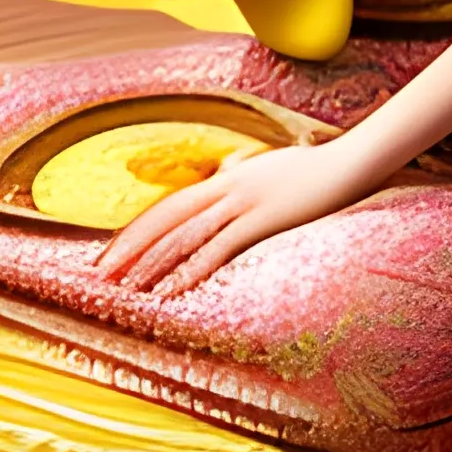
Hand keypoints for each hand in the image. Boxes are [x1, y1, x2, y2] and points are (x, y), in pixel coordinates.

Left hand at [92, 140, 380, 297]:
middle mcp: (225, 187)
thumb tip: (225, 176)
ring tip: (126, 289)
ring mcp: (242, 202)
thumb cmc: (313, 169)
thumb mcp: (268, 171)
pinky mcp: (263, 219)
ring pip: (184, 235)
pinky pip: (217, 248)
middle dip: (130, 247)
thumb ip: (242, 176)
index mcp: (224, 178)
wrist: (351, 161)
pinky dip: (190, 270)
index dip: (137, 230)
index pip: (169, 206)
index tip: (113, 253)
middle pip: (165, 219)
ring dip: (152, 263)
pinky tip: (171, 290)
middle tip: (99, 273)